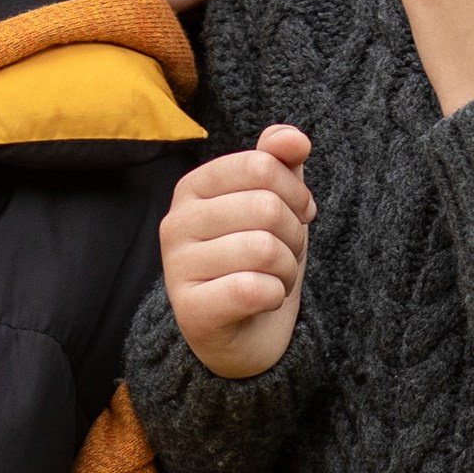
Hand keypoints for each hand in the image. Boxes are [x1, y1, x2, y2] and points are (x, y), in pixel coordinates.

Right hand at [161, 125, 315, 379]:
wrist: (242, 334)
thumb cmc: (258, 260)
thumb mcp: (274, 204)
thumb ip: (280, 162)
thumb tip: (294, 137)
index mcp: (193, 186)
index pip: (260, 165)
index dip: (295, 191)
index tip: (298, 214)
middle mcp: (175, 222)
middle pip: (266, 207)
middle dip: (294, 235)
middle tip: (285, 255)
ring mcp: (177, 267)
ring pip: (264, 249)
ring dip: (287, 269)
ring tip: (274, 278)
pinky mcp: (191, 310)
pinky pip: (253, 289)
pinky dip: (275, 296)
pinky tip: (264, 300)